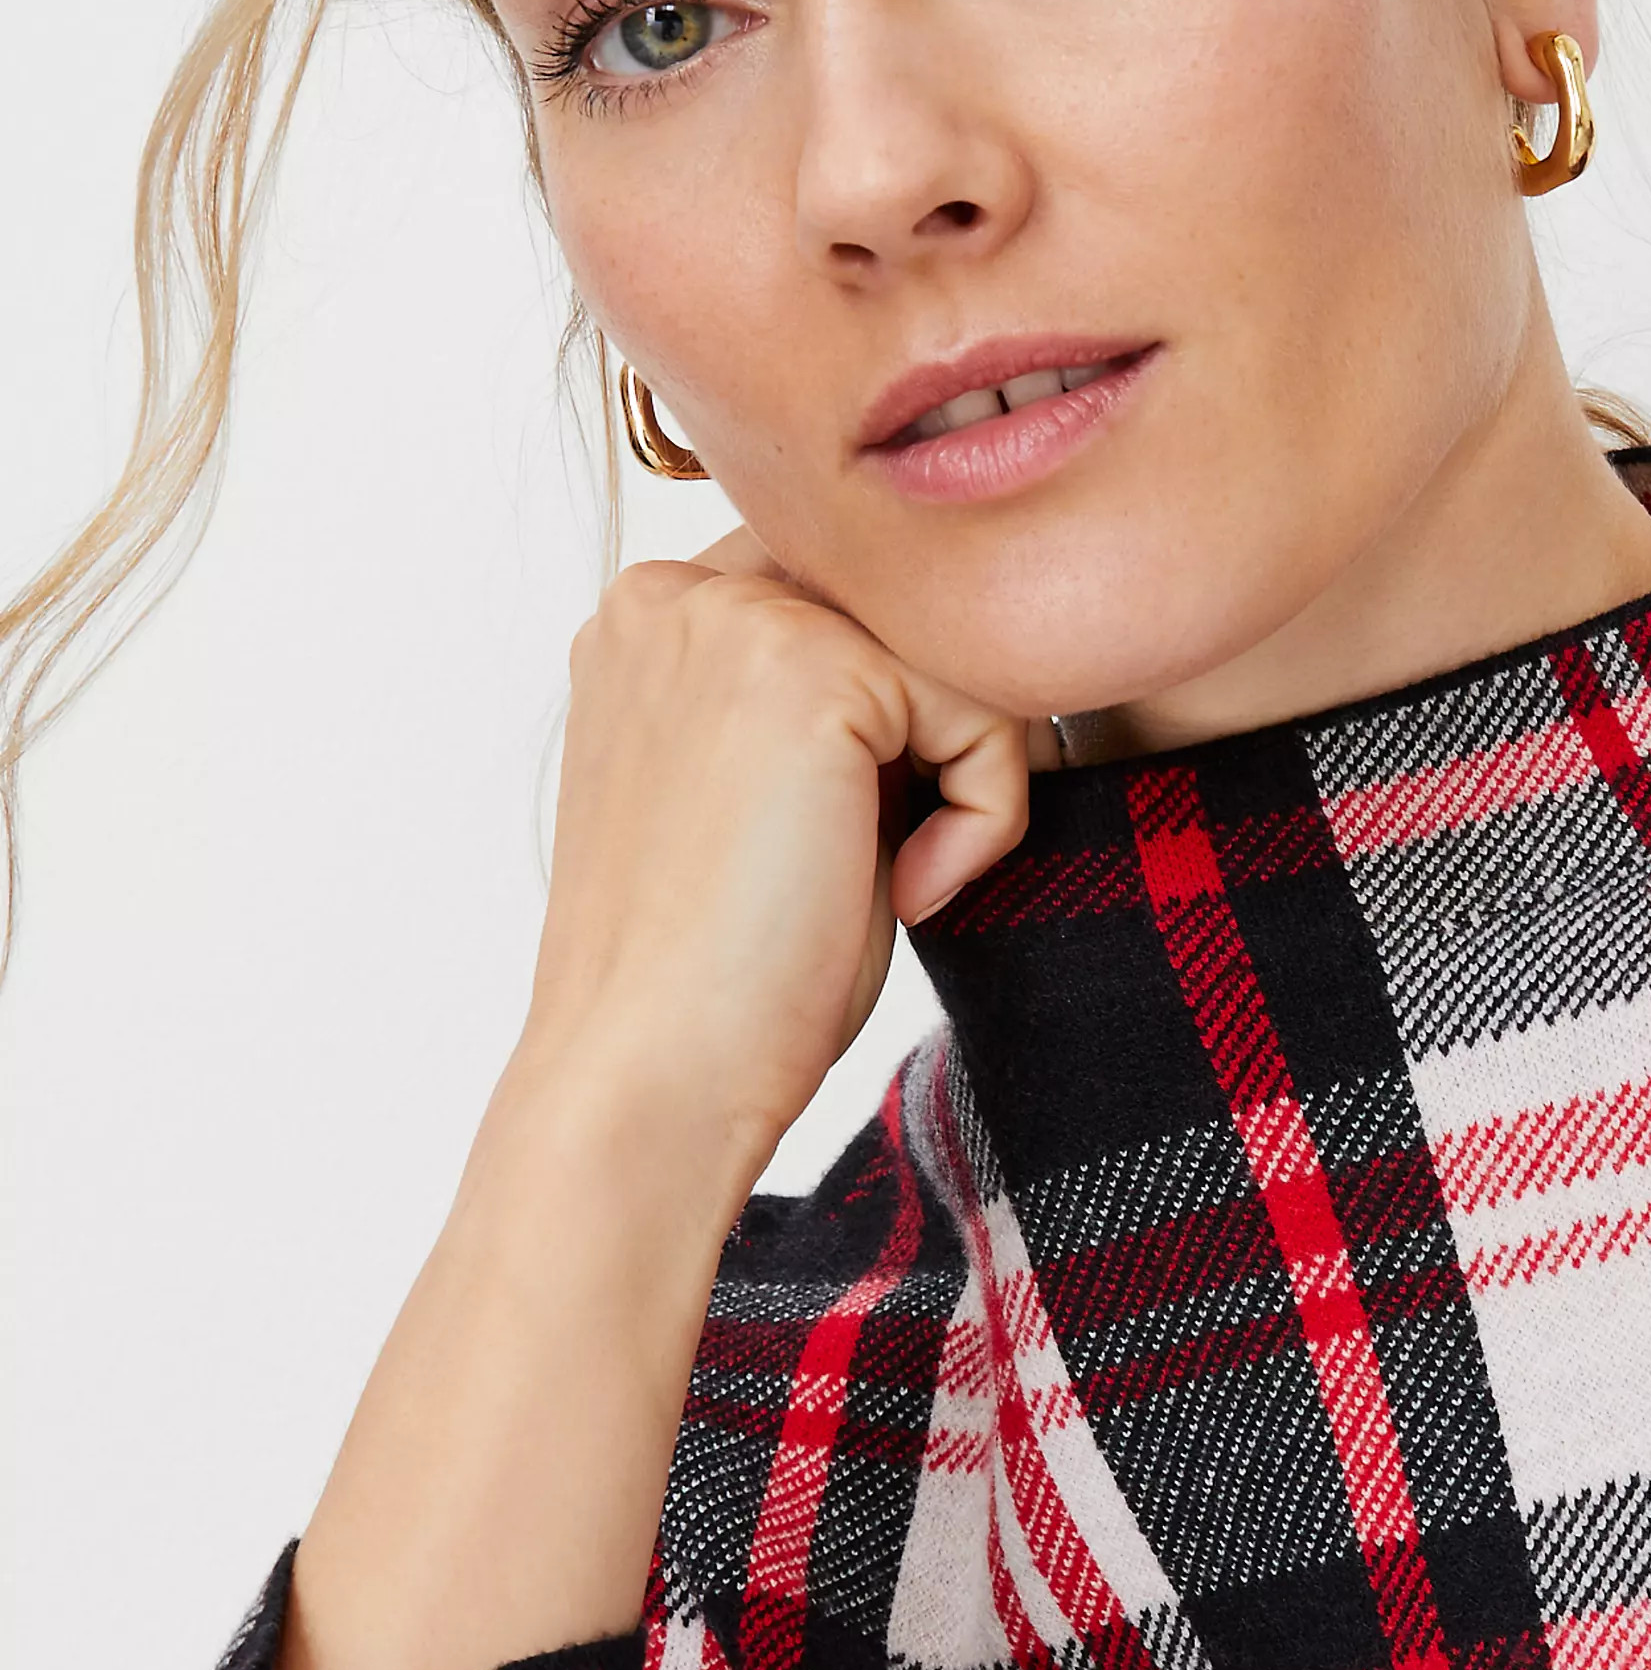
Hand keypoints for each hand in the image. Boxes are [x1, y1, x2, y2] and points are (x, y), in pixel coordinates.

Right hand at [515, 527, 1030, 1195]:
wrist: (651, 1074)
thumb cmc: (714, 971)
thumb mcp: (761, 795)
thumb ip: (827, 705)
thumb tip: (956, 665)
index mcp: (645, 622)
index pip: (839, 597)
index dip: (894, 712)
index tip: (866, 834)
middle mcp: (673, 595)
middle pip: (902, 606)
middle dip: (938, 726)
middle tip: (904, 852)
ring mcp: (735, 618)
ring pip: (951, 654)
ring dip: (964, 777)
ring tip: (900, 881)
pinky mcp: (814, 674)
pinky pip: (985, 711)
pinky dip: (986, 816)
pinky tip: (911, 894)